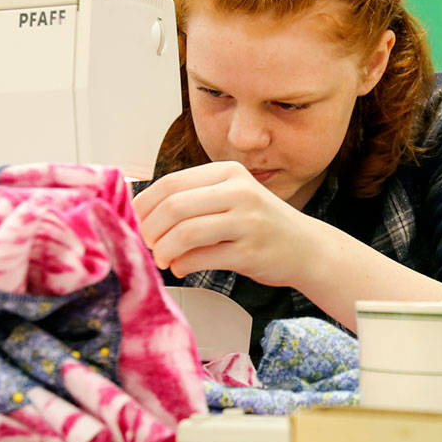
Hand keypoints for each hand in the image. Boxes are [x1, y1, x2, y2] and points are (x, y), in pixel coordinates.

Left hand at [132, 161, 317, 285]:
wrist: (306, 248)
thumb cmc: (259, 224)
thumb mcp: (231, 197)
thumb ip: (193, 199)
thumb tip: (139, 211)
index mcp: (228, 172)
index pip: (171, 182)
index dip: (144, 204)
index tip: (135, 221)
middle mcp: (239, 192)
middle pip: (174, 206)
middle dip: (150, 229)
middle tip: (145, 244)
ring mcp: (247, 221)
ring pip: (185, 232)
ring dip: (163, 250)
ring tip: (161, 259)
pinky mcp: (250, 252)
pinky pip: (202, 258)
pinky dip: (182, 265)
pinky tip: (180, 268)